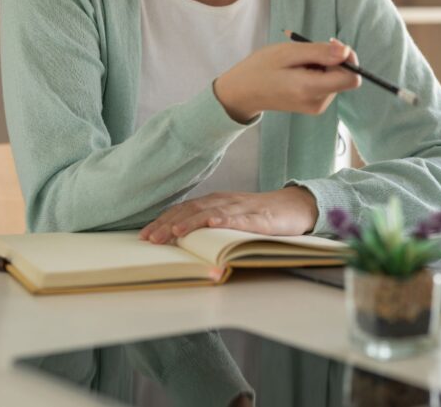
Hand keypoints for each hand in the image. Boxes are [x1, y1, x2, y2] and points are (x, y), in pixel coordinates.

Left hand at [139, 186, 319, 243]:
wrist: (296, 206)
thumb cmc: (262, 215)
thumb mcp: (232, 218)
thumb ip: (211, 223)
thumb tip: (181, 240)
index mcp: (217, 201)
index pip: (184, 208)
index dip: (164, 220)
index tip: (144, 235)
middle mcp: (226, 201)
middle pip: (192, 209)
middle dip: (169, 223)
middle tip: (150, 239)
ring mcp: (243, 208)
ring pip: (212, 212)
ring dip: (191, 222)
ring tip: (174, 233)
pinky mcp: (261, 218)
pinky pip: (241, 218)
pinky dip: (226, 220)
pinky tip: (214, 224)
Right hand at [213, 38, 360, 122]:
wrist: (242, 93)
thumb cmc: (261, 68)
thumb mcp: (288, 52)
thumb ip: (320, 52)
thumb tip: (347, 51)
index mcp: (311, 89)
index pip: (352, 78)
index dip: (348, 59)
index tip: (331, 46)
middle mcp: (319, 103)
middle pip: (344, 77)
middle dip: (332, 60)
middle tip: (307, 51)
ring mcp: (317, 107)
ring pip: (336, 80)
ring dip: (323, 66)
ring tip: (298, 63)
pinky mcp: (314, 106)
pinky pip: (327, 85)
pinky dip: (318, 73)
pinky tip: (299, 71)